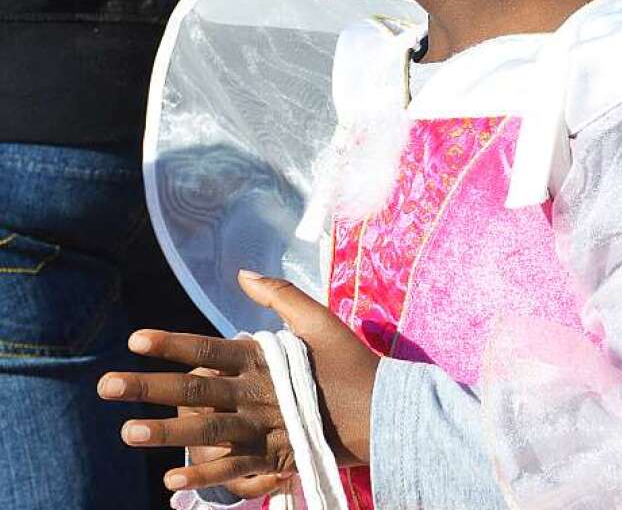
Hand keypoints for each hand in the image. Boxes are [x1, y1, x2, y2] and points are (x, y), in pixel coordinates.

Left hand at [97, 271, 379, 497]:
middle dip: (148, 388)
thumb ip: (280, 294)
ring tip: (126, 433)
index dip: (171, 343)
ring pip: (205, 432)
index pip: (208, 347)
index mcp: (264, 357)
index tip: (135, 340)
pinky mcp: (273, 457)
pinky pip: (232, 469)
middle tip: (106, 387)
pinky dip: (203, 475)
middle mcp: (256, 394)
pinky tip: (171, 479)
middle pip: (195, 391)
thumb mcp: (319, 318)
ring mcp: (262, 429)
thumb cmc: (346, 362)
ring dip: (164, 434)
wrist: (381, 412)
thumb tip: (242, 275)